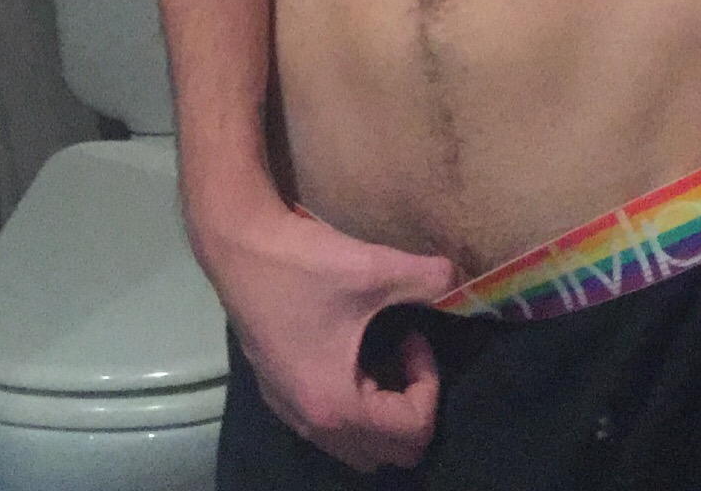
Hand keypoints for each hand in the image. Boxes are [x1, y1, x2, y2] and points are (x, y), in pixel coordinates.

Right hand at [199, 190, 456, 473]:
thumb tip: (462, 280)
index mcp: (337, 405)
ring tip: (381, 351)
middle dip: (410, 406)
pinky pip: (331, 428)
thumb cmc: (303, 264)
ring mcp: (291, 413)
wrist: (239, 247)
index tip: (415, 334)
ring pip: (357, 446)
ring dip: (382, 409)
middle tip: (404, 351)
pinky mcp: (278, 396)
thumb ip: (429, 279)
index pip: (412, 431)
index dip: (429, 383)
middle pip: (388, 453)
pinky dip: (354, 404)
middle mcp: (313, 425)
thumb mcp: (375, 267)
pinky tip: (351, 350)